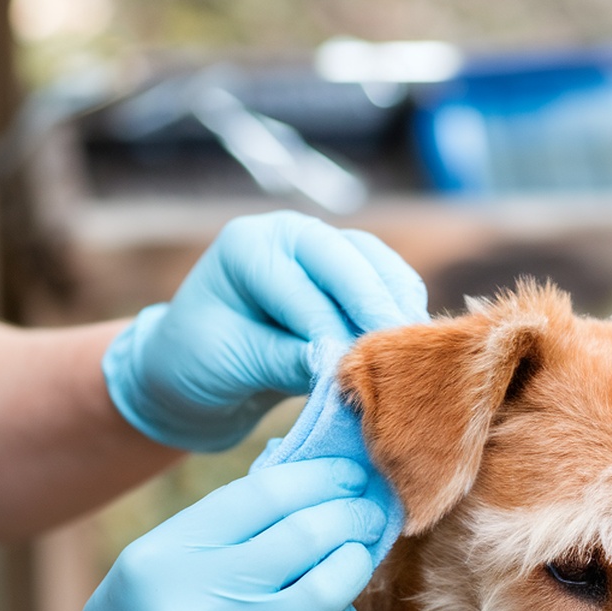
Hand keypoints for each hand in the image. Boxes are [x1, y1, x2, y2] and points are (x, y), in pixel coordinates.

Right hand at [0, 456, 390, 610]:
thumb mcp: (158, 562)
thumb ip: (224, 525)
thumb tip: (306, 478)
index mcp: (167, 555)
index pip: (263, 495)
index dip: (320, 477)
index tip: (350, 472)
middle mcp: (198, 602)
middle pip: (302, 538)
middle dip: (349, 515)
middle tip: (371, 508)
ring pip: (325, 594)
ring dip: (353, 566)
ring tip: (358, 555)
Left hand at [102, 212, 428, 451]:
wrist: (195, 374)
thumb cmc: (199, 365)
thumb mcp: (232, 363)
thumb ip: (284, 359)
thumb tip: (338, 363)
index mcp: (250, 246)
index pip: (305, 288)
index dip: (334, 331)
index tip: (355, 372)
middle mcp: (291, 236)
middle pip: (352, 261)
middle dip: (379, 310)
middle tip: (406, 354)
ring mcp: (323, 254)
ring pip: (379, 267)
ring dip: (399, 307)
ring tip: (416, 353)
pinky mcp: (347, 281)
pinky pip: (388, 285)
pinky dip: (401, 312)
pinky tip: (410, 348)